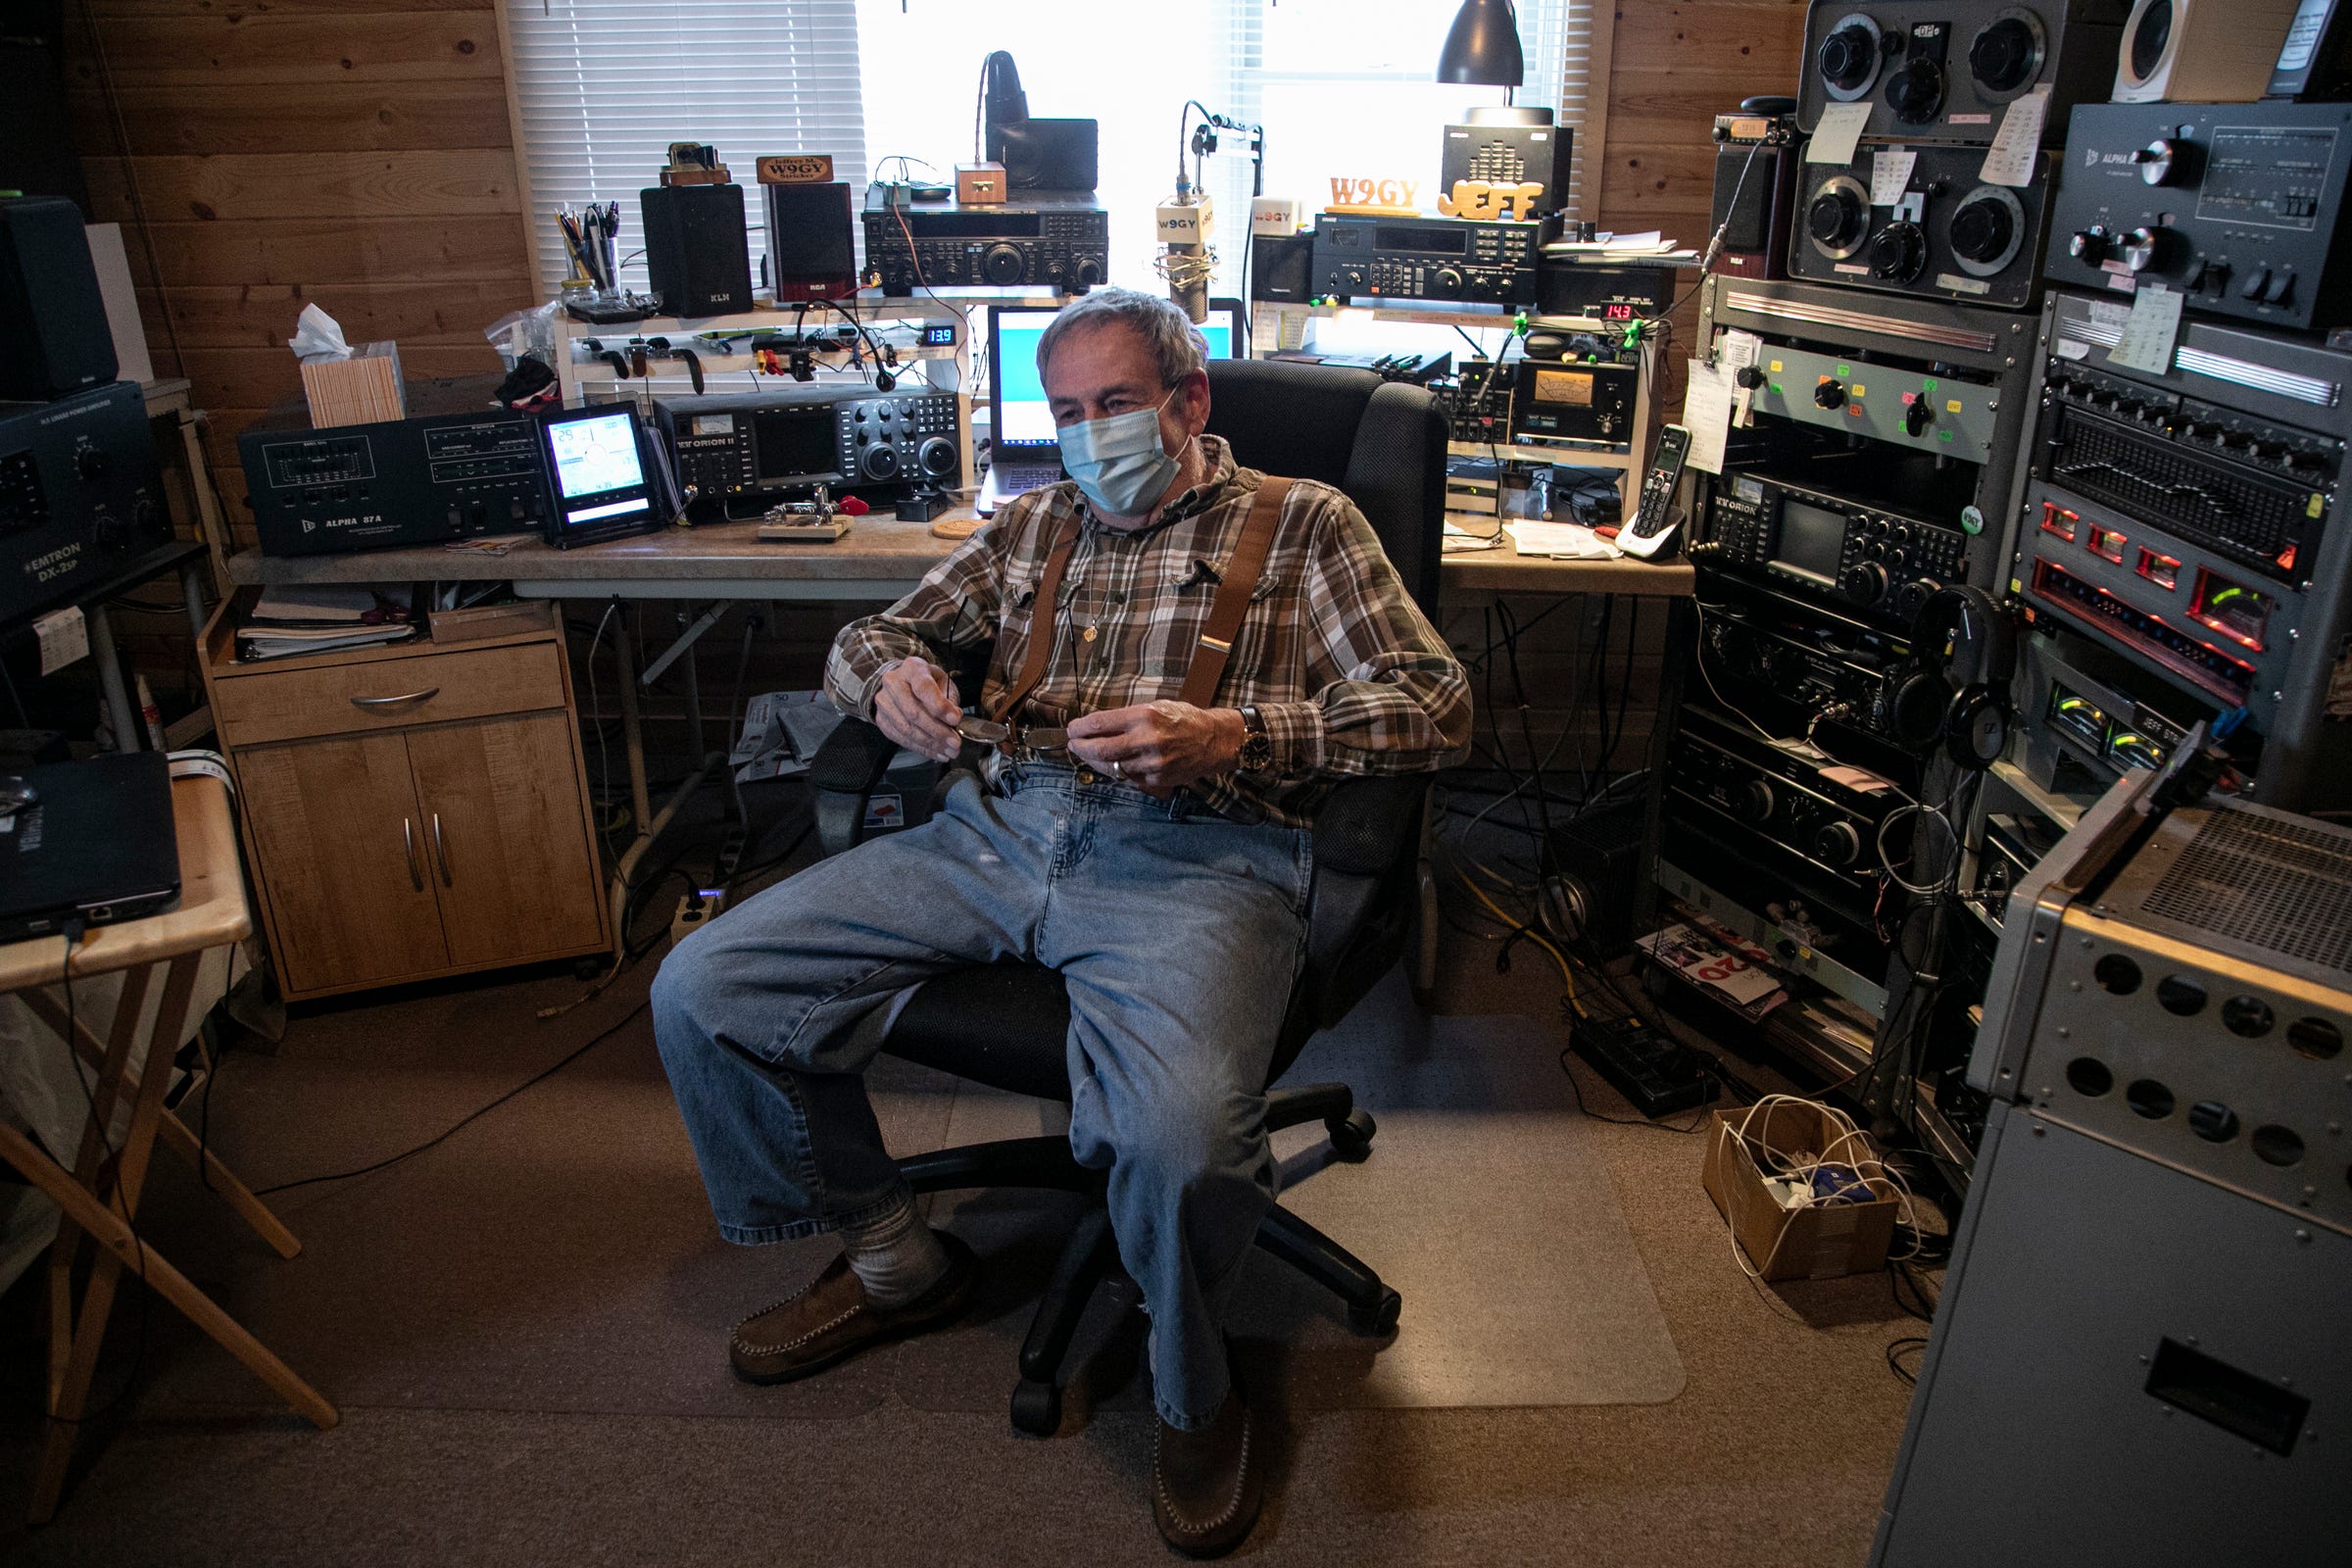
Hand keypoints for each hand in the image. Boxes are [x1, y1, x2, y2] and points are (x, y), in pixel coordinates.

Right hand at [871, 658, 961, 762]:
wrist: (900, 683)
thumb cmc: (925, 682)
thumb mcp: (942, 681)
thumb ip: (949, 697)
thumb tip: (954, 717)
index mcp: (912, 668)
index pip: (923, 687)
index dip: (939, 706)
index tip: (955, 719)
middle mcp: (893, 683)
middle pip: (913, 712)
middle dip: (937, 731)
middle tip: (955, 743)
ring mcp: (884, 702)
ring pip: (906, 728)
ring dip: (930, 743)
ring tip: (949, 751)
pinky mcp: (881, 720)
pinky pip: (901, 738)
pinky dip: (921, 748)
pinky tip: (936, 753)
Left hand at [1066, 701, 1243, 793]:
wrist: (1214, 740)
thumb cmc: (1184, 719)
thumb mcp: (1155, 706)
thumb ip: (1126, 717)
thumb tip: (1097, 725)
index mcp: (1144, 717)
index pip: (1100, 724)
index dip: (1080, 728)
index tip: (1072, 729)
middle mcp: (1147, 740)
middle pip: (1100, 750)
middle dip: (1080, 748)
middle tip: (1073, 745)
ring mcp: (1151, 763)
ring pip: (1111, 768)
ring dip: (1095, 762)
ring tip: (1088, 754)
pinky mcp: (1157, 780)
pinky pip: (1127, 777)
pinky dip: (1116, 771)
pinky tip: (1112, 764)